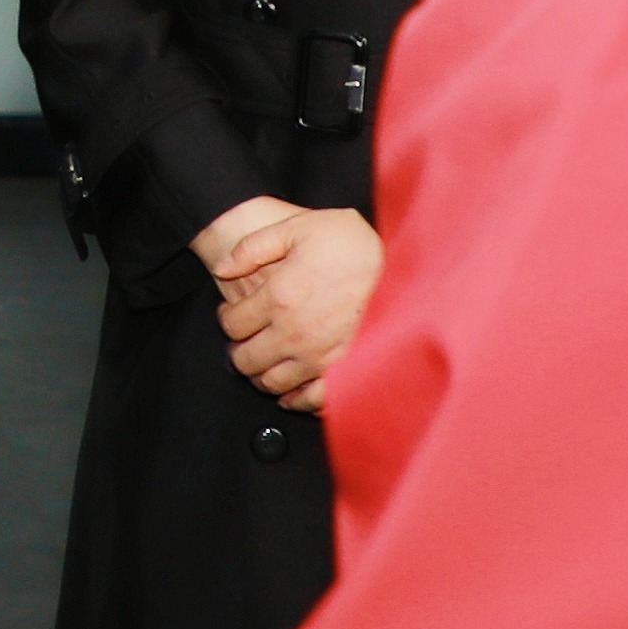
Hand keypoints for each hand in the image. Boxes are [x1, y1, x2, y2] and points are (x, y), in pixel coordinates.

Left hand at [202, 200, 382, 410]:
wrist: (404, 266)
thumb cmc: (353, 244)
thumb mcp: (300, 228)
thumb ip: (254, 245)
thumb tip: (222, 267)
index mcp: (279, 298)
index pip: (232, 325)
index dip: (227, 319)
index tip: (232, 316)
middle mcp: (294, 334)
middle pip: (245, 360)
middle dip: (239, 351)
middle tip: (246, 341)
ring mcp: (319, 358)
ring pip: (272, 383)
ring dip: (262, 374)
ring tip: (267, 360)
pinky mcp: (344, 373)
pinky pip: (310, 400)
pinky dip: (296, 399)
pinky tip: (293, 389)